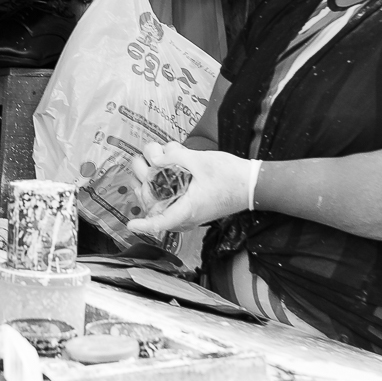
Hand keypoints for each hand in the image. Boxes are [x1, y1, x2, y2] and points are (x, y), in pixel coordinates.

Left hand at [126, 142, 259, 235]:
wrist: (251, 184)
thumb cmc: (230, 176)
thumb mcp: (200, 161)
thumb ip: (174, 157)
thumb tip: (154, 158)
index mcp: (187, 208)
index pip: (161, 223)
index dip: (144, 224)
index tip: (131, 224)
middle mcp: (184, 214)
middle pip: (153, 204)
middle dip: (143, 180)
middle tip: (146, 158)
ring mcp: (186, 210)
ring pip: (157, 199)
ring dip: (150, 179)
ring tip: (158, 155)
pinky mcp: (188, 204)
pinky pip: (167, 197)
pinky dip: (161, 181)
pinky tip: (166, 159)